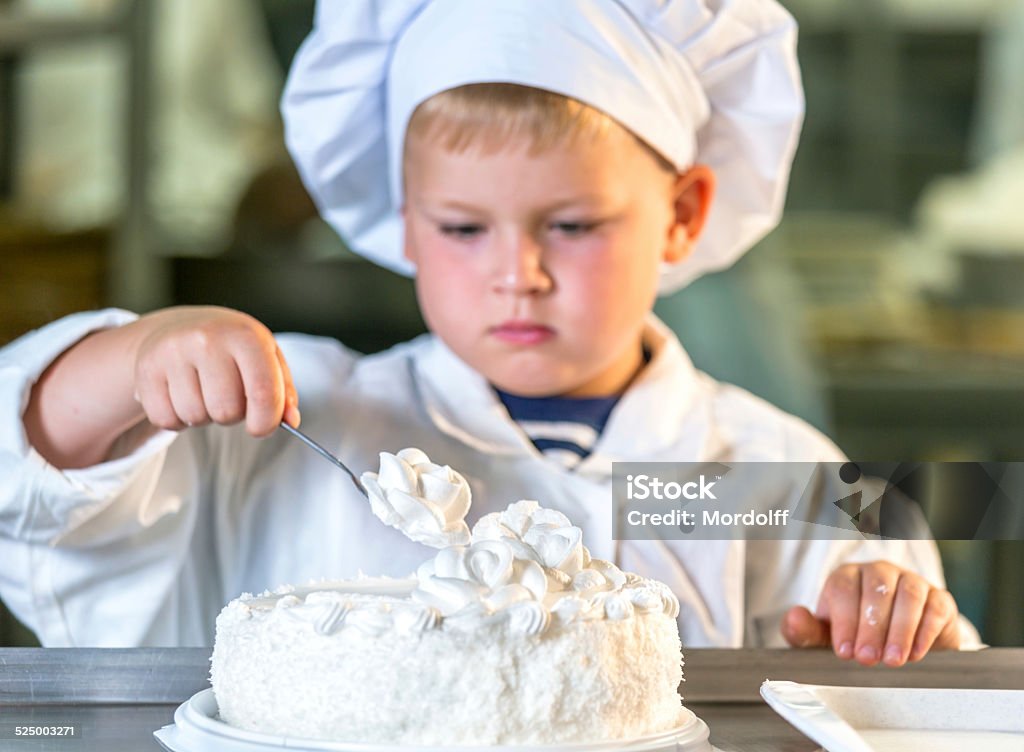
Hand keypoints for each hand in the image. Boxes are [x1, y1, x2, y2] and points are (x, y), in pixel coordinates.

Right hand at [133, 306, 299, 436]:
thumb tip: (290, 421)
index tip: (262, 427)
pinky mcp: (146, 369)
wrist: (183, 326)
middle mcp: (207, 339)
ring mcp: (172, 352)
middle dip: (232, 415)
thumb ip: (283, 392)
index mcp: (245, 336)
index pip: (264, 392)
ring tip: (204, 393)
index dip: (267, 421)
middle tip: (228, 397)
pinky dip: (176, 419)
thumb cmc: (233, 348)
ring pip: (194, 417)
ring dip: (203, 416)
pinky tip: (182, 396)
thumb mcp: (266, 358)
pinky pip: (165, 419)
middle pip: (226, 411)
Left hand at [781, 561, 959, 665]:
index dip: (844, 620)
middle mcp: (879, 572)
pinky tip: (916, 653)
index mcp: (847, 576)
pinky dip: (926, 632)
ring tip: (893, 659)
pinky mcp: (939, 599)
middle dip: (871, 627)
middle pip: (876, 589)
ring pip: (908, 596)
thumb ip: (805, 630)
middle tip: (868, 658)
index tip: (844, 651)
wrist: (897, 642)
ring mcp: (911, 582)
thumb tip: (793, 618)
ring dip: (900, 630)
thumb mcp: (826, 636)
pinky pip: (934, 608)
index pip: (843, 588)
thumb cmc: (854, 634)